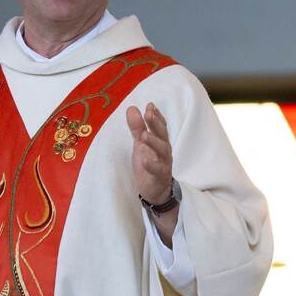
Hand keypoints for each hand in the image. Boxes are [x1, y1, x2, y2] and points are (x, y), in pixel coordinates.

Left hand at [126, 103, 176, 245]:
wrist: (154, 190)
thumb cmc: (148, 164)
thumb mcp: (140, 144)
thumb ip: (137, 127)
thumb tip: (132, 108)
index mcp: (160, 141)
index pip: (160, 126)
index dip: (156, 116)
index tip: (150, 105)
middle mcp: (164, 151)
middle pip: (163, 135)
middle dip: (156, 123)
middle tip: (149, 113)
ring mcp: (163, 163)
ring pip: (163, 151)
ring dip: (154, 142)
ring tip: (144, 135)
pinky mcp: (159, 177)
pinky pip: (157, 170)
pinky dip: (151, 165)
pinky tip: (144, 160)